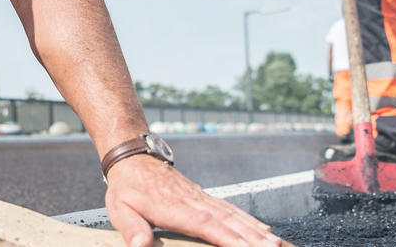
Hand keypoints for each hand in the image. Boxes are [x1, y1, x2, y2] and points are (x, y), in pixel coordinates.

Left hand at [105, 155, 281, 246]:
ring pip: (233, 215)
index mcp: (174, 208)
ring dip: (255, 230)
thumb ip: (132, 229)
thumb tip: (140, 245)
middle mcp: (193, 202)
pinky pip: (230, 209)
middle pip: (227, 221)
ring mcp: (201, 198)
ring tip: (274, 242)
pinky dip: (248, 220)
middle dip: (251, 237)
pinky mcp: (203, 197)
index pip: (205, 225)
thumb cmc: (127, 187)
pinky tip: (261, 228)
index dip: (227, 237)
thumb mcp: (120, 209)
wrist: (134, 158)